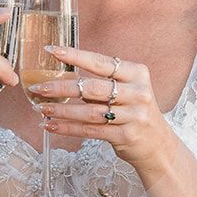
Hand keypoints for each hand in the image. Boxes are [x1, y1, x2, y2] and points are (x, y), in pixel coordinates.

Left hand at [28, 44, 173, 181]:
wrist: (157, 145)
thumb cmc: (135, 113)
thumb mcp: (127, 91)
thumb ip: (103, 83)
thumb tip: (61, 76)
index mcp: (137, 74)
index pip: (101, 62)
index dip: (75, 56)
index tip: (51, 51)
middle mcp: (138, 93)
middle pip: (92, 87)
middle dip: (62, 88)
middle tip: (39, 87)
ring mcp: (134, 115)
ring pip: (89, 111)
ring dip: (61, 110)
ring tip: (41, 109)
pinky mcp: (126, 136)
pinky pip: (90, 130)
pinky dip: (68, 128)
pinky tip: (52, 126)